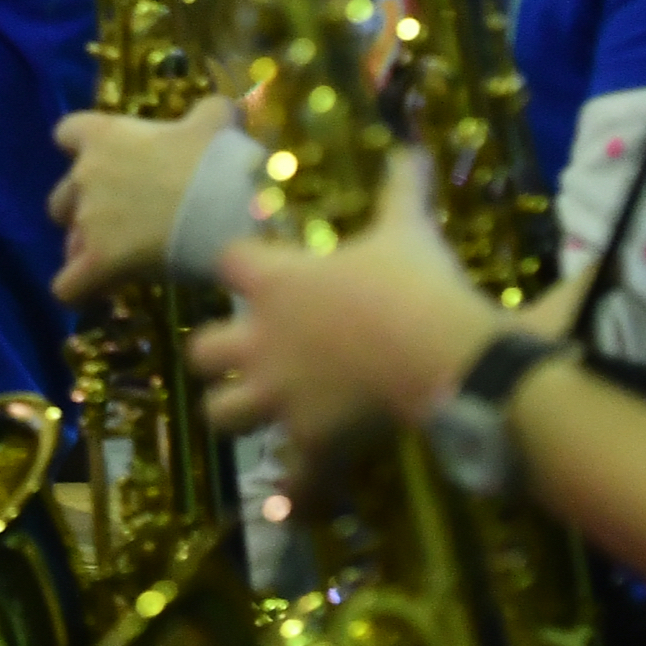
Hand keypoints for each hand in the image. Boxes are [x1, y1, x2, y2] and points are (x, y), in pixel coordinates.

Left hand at [51, 95, 236, 301]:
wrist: (228, 208)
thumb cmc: (218, 160)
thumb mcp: (216, 123)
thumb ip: (209, 113)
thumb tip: (221, 112)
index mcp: (103, 136)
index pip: (67, 132)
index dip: (82, 148)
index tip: (107, 160)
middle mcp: (84, 175)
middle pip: (63, 196)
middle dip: (84, 208)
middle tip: (123, 219)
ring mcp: (88, 220)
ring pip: (69, 240)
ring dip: (87, 248)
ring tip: (122, 258)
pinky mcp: (98, 262)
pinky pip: (68, 286)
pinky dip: (79, 291)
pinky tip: (98, 293)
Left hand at [191, 150, 503, 462]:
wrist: (444, 354)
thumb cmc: (415, 282)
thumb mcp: (406, 227)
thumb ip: (400, 187)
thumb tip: (413, 146)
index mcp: (274, 281)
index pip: (224, 264)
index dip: (237, 267)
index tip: (254, 271)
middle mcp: (261, 339)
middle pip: (201, 351)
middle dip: (216, 355)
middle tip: (243, 355)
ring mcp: (280, 395)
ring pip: (222, 414)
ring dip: (238, 415)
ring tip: (259, 416)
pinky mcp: (310, 442)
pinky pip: (290, 481)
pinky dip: (296, 492)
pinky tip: (301, 498)